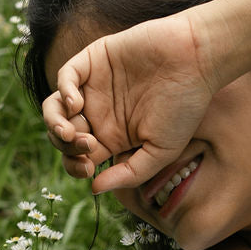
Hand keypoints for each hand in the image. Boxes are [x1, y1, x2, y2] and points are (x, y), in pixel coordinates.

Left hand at [42, 9, 219, 195]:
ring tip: (69, 130)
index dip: (75, 166)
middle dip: (65, 147)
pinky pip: (65, 77)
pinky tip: (76, 103)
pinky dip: (63, 91)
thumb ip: (130, 174)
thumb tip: (94, 188)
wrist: (196, 62)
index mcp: (113, 137)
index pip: (79, 157)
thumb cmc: (185, 108)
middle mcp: (99, 113)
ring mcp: (94, 87)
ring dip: (54, 123)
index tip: (88, 169)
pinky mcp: (94, 60)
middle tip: (88, 145)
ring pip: (54, 108)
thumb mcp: (162, 152)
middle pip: (62, 135)